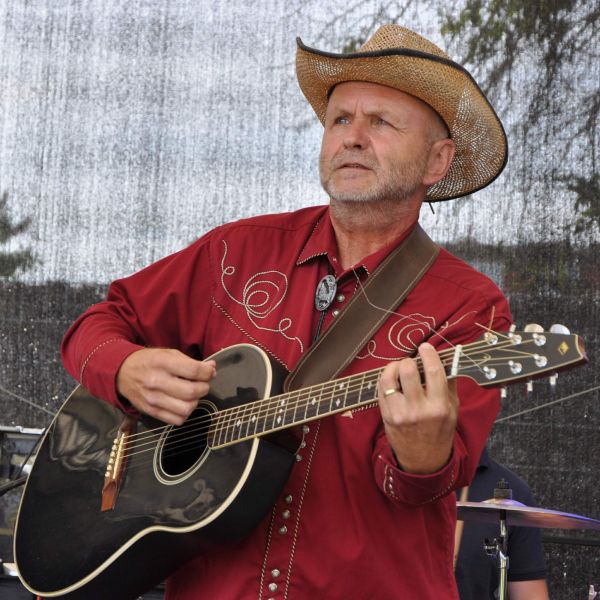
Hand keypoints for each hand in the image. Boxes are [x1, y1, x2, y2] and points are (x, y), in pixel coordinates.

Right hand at [116, 348, 215, 424]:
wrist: (121, 372)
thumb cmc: (148, 361)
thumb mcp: (168, 354)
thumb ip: (191, 362)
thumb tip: (212, 368)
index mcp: (162, 363)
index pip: (194, 371)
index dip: (208, 373)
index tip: (210, 372)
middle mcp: (157, 382)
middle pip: (192, 392)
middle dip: (204, 388)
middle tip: (202, 384)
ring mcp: (153, 399)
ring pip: (186, 409)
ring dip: (195, 402)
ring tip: (192, 395)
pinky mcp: (151, 412)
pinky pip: (177, 420)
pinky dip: (185, 413)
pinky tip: (182, 404)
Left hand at [378, 343, 457, 473]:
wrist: (423, 460)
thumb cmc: (440, 431)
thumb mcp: (453, 410)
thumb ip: (449, 383)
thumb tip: (447, 358)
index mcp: (439, 407)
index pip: (433, 372)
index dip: (428, 354)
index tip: (425, 347)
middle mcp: (418, 410)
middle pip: (408, 371)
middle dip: (409, 360)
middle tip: (412, 362)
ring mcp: (400, 413)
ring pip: (389, 378)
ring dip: (394, 367)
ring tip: (400, 368)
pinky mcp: (386, 415)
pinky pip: (381, 388)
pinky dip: (386, 378)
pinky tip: (393, 379)